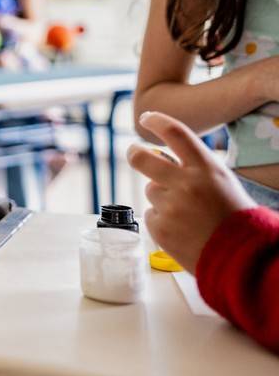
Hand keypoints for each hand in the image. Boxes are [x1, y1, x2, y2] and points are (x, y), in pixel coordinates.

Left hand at [126, 111, 254, 271]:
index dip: (157, 121)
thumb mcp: (223, 183)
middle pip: (141, 158)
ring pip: (151, 190)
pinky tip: (183, 230)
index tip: (146, 118)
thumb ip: (194, 168)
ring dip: (162, 197)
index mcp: (206, 169)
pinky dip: (162, 220)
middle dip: (134, 153)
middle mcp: (185, 184)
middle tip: (134, 152)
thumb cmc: (234, 218)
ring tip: (188, 214)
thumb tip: (160, 157)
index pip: (175, 133)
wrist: (242, 258)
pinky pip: (151, 214)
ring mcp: (169, 206)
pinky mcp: (158, 227)